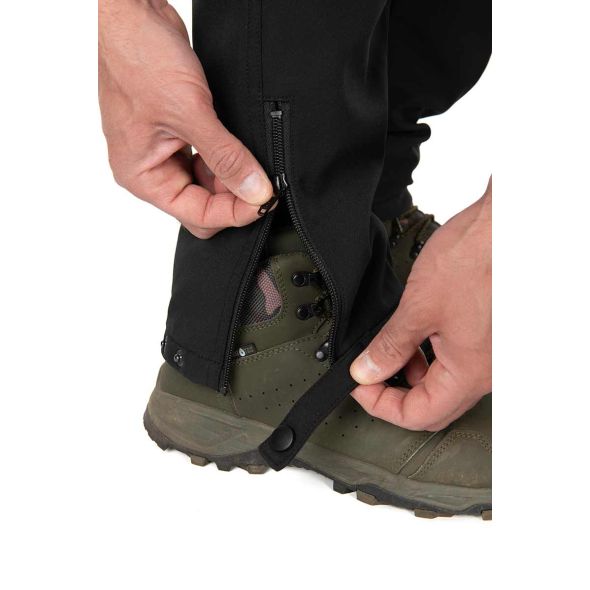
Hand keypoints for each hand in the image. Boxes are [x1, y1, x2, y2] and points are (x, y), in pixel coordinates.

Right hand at [98, 0, 272, 237]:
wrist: (132, 13)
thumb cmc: (139, 57)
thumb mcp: (191, 113)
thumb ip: (226, 158)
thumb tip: (255, 191)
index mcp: (142, 176)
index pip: (196, 215)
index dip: (233, 213)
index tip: (265, 202)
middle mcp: (150, 169)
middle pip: (201, 205)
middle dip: (232, 197)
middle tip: (263, 182)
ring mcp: (163, 152)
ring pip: (206, 184)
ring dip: (232, 177)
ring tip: (255, 162)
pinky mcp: (177, 134)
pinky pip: (206, 160)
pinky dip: (225, 159)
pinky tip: (242, 149)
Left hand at [350, 179, 491, 430]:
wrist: (503, 227)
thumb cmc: (473, 258)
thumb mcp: (418, 307)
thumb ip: (390, 346)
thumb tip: (367, 370)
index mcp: (469, 373)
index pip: (419, 416)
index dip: (381, 405)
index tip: (359, 386)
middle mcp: (485, 372)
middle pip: (433, 407)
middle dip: (394, 395)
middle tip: (368, 375)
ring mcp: (489, 357)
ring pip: (443, 386)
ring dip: (411, 375)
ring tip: (388, 352)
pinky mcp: (487, 338)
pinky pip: (455, 364)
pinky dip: (428, 358)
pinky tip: (413, 339)